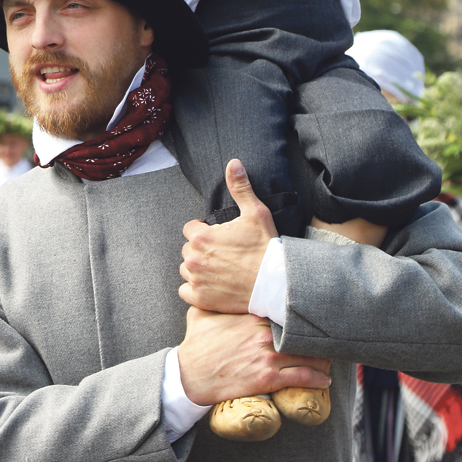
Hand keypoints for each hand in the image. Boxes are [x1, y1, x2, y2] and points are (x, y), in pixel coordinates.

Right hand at [177, 307, 331, 405]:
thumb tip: (217, 286)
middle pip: (301, 332)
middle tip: (327, 337)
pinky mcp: (268, 378)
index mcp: (251, 316)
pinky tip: (325, 381)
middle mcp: (264, 334)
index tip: (311, 315)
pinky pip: (302, 378)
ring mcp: (268, 356)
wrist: (190, 374)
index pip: (285, 310)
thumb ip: (216, 300)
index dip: (301, 314)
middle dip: (316, 335)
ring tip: (330, 359)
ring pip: (307, 356)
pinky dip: (317, 379)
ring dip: (322, 359)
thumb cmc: (195, 344)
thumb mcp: (202, 313)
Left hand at [179, 159, 277, 312]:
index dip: (204, 231)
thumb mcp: (255, 212)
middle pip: (188, 250)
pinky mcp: (201, 299)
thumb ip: (240, 187)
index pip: (190, 229)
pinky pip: (185, 291)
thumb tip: (233, 163)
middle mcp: (193, 258)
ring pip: (186, 269)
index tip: (219, 237)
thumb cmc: (265, 247)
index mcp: (201, 237)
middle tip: (222, 254)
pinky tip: (212, 285)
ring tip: (219, 269)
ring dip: (198, 269)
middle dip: (201, 250)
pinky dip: (195, 289)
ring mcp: (196, 280)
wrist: (276, 283)